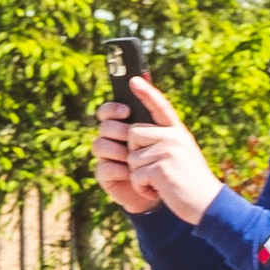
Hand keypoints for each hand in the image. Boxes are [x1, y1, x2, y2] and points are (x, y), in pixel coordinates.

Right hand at [92, 101, 160, 215]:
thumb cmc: (170, 158)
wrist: (170, 189)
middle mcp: (112, 139)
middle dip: (118, 130)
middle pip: (103, 126)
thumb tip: (140, 80)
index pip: (108, 111)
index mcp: (124, 125)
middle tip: (131, 137)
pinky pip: (104, 168)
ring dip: (118, 150)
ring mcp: (107, 157)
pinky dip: (119, 170)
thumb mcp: (168, 130)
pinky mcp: (105, 177)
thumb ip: (156, 107)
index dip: (112, 108)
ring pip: (100, 145)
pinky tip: (132, 174)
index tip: (126, 111)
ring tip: (135, 158)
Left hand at [118, 76, 224, 224]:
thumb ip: (163, 140)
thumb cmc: (188, 180)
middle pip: (132, 134)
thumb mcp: (180, 153)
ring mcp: (168, 151)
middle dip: (134, 154)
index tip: (133, 79)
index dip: (147, 92)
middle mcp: (174, 136)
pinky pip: (135, 175)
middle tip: (153, 169)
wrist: (206, 203)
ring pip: (131, 157)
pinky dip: (142, 188)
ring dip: (139, 175)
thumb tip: (135, 131)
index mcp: (178, 131)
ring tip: (160, 181)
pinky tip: (159, 191)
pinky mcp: (161, 168)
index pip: (160, 106)